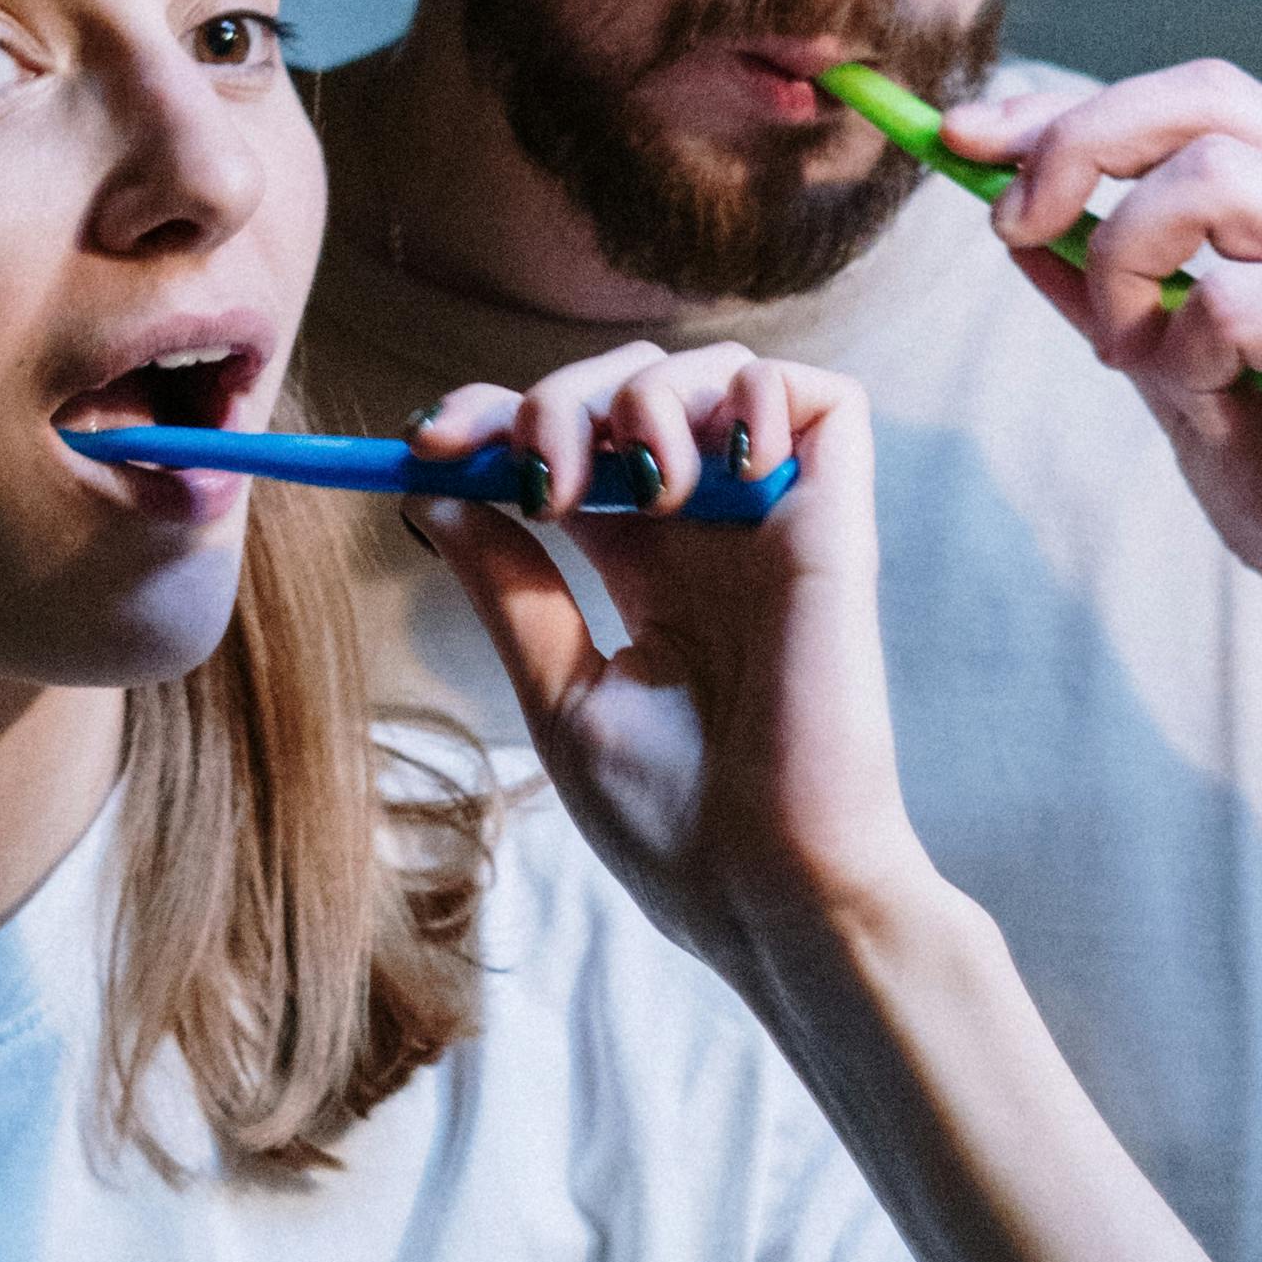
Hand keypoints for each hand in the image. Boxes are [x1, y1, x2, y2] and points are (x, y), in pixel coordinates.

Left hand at [402, 344, 927, 994]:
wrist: (769, 887)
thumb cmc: (675, 823)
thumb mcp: (560, 692)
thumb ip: (508, 585)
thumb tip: (433, 491)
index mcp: (647, 575)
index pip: (567, 449)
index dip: (494, 419)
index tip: (425, 446)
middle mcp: (711, 535)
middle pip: (625, 392)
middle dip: (553, 401)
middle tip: (529, 478)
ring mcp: (774, 524)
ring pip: (715, 373)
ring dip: (643, 396)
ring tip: (633, 487)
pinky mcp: (836, 524)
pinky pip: (824, 398)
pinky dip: (758, 392)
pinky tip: (718, 465)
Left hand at [949, 66, 1261, 953]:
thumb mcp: (1181, 382)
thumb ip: (1113, 301)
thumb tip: (1013, 226)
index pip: (1194, 97)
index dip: (1071, 106)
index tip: (966, 141)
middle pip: (1204, 97)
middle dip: (1076, 143)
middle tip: (1011, 225)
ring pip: (1217, 177)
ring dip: (1127, 256)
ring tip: (1128, 352)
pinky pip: (1244, 300)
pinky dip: (1185, 347)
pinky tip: (1204, 404)